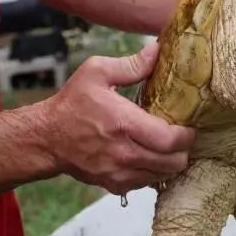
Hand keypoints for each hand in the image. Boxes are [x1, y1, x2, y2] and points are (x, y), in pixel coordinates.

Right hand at [38, 41, 195, 195]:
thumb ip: (131, 64)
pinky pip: (144, 185)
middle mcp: (123, 153)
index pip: (169, 140)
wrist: (46, 137)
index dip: (187, 136)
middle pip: (172, 163)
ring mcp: (117, 172)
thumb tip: (157, 50)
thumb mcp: (96, 72)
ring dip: (170, 163)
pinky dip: (152, 173)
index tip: (189, 126)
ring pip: (161, 176)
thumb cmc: (72, 103)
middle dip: (183, 150)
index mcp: (123, 123)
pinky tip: (149, 157)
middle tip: (182, 137)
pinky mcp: (112, 184)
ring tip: (167, 147)